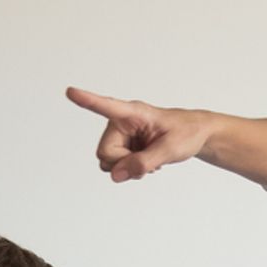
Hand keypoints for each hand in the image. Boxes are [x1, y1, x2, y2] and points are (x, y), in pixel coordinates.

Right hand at [66, 88, 215, 182]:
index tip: (70, 91)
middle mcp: (120, 122)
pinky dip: (130, 170)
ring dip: (127, 168)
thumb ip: (144, 162)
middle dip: (123, 163)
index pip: (106, 106)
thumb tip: (116, 175)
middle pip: (105, 153)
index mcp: (133, 112)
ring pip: (108, 162)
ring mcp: (120, 136)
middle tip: (148, 161)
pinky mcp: (123, 146)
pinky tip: (147, 161)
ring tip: (149, 159)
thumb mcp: (171, 149)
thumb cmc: (186, 133)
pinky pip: (116, 167)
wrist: (196, 135)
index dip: (87, 100)